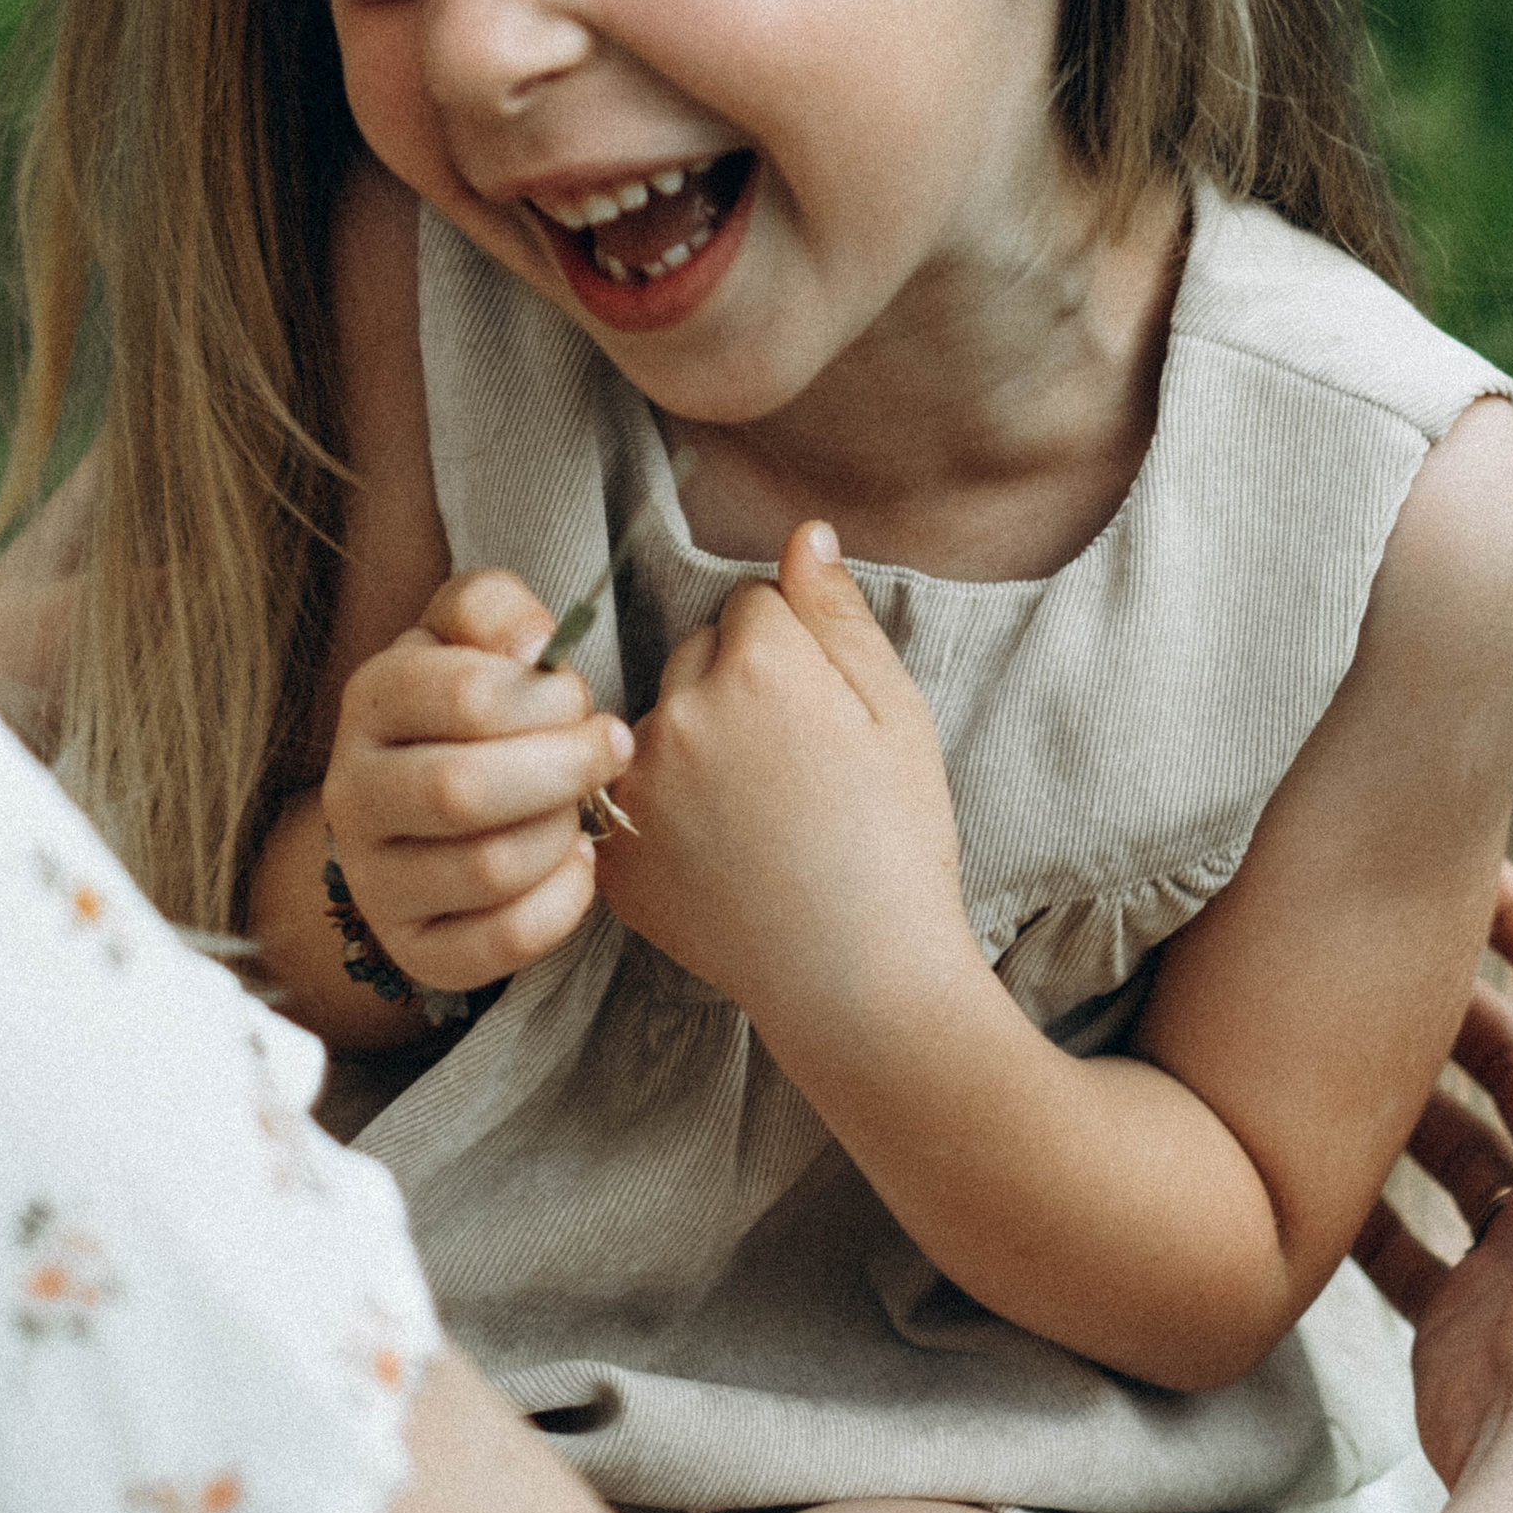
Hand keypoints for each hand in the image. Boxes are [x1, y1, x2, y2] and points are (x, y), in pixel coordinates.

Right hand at [318, 572, 635, 992]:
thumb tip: (531, 646)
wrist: (428, 808)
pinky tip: (575, 864)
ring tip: (581, 808)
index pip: (464, 697)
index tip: (582, 700)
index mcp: (371, 702)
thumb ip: (493, 610)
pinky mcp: (417, 950)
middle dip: (564, 768)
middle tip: (610, 750)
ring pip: (487, 869)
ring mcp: (377, 882)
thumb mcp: (473, 635)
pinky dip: (562, 902)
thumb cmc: (471, 707)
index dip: (547, 698)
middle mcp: (354, 796)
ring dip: (561, 833)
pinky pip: (501, 943)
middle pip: (463, 790)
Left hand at [595, 524, 970, 1042]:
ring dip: (693, 742)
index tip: (824, 713)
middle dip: (737, 684)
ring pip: (658, 720)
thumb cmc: (898, 841)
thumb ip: (838, 615)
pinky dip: (663, 811)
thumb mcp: (896, 713)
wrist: (860, 979)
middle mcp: (680, 713)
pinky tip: (720, 853)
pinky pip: (628, 795)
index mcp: (758, 666)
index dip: (798, 652)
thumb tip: (802, 533)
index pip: (753, 604)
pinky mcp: (613, 854)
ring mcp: (637, 788)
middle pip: (696, 652)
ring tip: (757, 813)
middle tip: (794, 764)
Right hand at [1356, 865, 1512, 1493]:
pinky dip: (1360, 1199)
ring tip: (1324, 1042)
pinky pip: (1398, 1235)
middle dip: (1445, 1000)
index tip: (1445, 870)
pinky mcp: (1459, 1305)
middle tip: (1363, 949)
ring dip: (1395, 1092)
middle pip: (1506, 1055)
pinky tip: (1312, 1159)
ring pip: (1447, 1137)